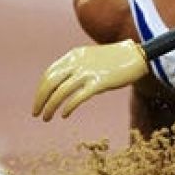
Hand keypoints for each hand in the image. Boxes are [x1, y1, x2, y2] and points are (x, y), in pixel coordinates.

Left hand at [32, 40, 148, 120]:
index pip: (49, 73)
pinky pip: (78, 97)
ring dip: (50, 106)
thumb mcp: (91, 58)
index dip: (40, 90)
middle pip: (50, 83)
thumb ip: (76, 68)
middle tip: (36, 113)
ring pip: (61, 92)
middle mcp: (78, 62)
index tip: (39, 101)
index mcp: (74, 56)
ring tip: (46, 118)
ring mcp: (88, 72)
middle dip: (40, 99)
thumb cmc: (115, 59)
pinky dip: (68, 107)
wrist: (137, 56)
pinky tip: (64, 115)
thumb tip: (62, 87)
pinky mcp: (100, 82)